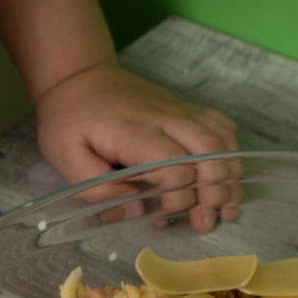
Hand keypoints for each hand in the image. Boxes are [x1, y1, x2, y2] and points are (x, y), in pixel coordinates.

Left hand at [35, 62, 241, 233]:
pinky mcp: (187, 110)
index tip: (164, 214)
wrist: (79, 77)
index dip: (178, 197)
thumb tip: (136, 209)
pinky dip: (231, 154)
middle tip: (206, 221)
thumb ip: (98, 189)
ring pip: (222, 140)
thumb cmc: (70, 120)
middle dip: (214, 191)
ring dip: (229, 177)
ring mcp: (180, 112)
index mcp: (133, 132)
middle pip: (209, 152)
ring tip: (224, 208)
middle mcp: (165, 119)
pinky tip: (225, 177)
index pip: (174, 166)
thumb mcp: (66, 158)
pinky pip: (222, 127)